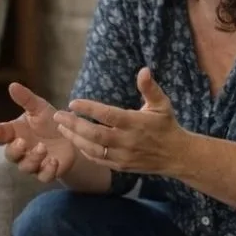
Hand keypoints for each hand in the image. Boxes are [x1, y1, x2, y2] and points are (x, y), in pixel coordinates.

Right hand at [0, 83, 76, 182]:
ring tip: (43, 148)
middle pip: (10, 155)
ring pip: (26, 167)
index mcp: (15, 133)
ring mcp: (33, 163)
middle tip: (22, 141)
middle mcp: (22, 150)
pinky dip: (48, 170)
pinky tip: (53, 161)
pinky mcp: (47, 172)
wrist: (71, 138)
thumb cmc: (50, 122)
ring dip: (33, 158)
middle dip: (15, 149)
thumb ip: (26, 99)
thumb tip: (12, 85)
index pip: (2, 134)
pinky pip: (44, 176)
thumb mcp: (39, 108)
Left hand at [54, 67, 189, 174]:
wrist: (177, 156)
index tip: (72, 102)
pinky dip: (84, 151)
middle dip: (73, 125)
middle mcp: (127, 140)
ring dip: (75, 138)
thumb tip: (144, 69)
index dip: (88, 109)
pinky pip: (98, 160)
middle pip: (95, 134)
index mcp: (135, 123)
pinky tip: (75, 141)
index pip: (107, 115)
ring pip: (93, 149)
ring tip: (62, 128)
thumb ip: (150, 88)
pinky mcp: (121, 166)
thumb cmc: (166, 126)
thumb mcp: (161, 104)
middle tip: (58, 116)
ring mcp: (123, 156)